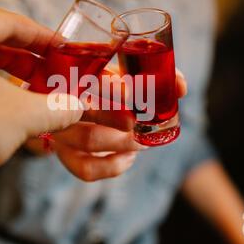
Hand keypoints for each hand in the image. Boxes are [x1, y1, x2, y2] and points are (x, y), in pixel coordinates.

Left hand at [0, 9, 82, 189]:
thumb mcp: (20, 116)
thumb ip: (56, 108)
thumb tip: (75, 107)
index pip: (10, 22)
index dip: (44, 36)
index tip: (63, 48)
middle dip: (30, 60)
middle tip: (54, 73)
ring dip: (14, 78)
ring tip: (38, 94)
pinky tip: (13, 110)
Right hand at [25, 68, 187, 181]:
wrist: (76, 106)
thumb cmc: (108, 87)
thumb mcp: (125, 76)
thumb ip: (154, 77)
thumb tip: (182, 86)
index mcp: (75, 75)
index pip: (88, 78)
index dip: (112, 86)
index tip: (132, 93)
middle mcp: (62, 102)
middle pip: (84, 109)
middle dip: (118, 116)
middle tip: (138, 121)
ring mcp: (61, 130)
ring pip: (88, 140)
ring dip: (122, 143)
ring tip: (141, 142)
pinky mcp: (66, 154)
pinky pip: (86, 168)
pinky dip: (112, 167)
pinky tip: (129, 158)